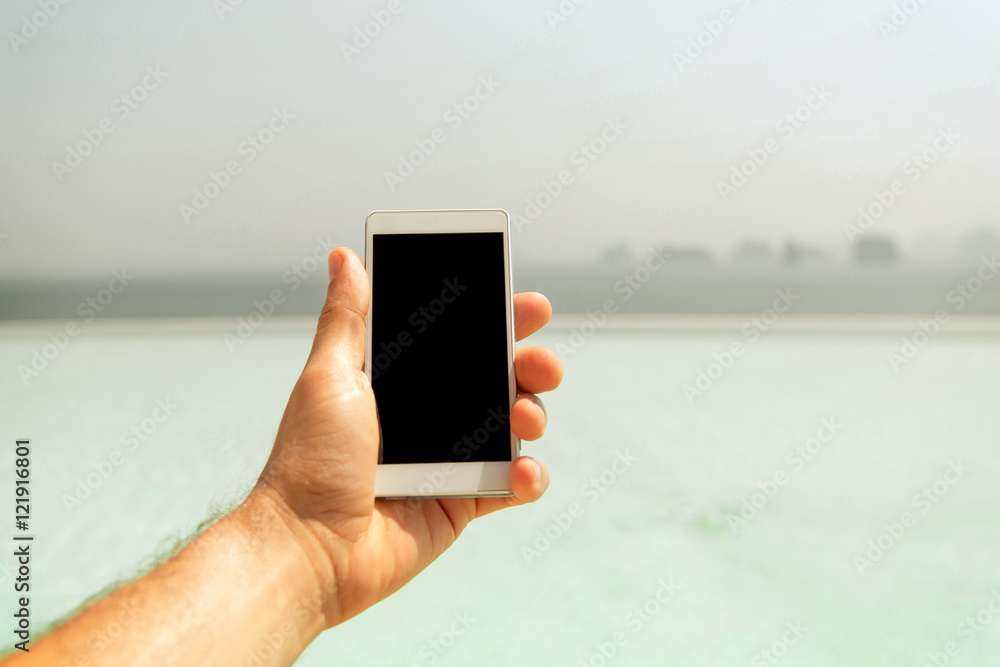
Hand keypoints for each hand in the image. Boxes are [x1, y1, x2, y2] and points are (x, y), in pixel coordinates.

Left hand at [253, 247, 562, 627]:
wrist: (309, 548)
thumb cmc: (308, 461)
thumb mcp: (327, 377)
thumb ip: (348, 317)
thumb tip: (343, 257)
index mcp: (400, 381)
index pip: (459, 339)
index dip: (497, 319)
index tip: (528, 305)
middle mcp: (430, 415)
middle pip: (498, 378)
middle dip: (530, 364)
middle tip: (539, 363)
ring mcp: (449, 459)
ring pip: (513, 426)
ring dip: (533, 414)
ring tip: (523, 419)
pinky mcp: (462, 503)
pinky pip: (511, 486)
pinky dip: (528, 477)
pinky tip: (522, 472)